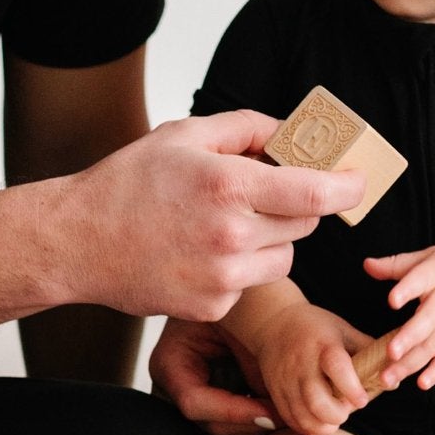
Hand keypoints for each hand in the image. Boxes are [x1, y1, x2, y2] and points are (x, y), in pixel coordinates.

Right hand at [59, 113, 364, 321]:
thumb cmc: (127, 184)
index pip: (317, 194)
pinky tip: (200, 254)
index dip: (348, 187)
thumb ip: (247, 127)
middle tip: (266, 194)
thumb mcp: (185, 134)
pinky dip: (240, 270)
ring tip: (223, 226)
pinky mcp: (213, 307)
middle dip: (297, 207)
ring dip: (271, 240)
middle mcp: (232, 235)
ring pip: (285, 259)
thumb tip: (292, 132)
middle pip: (306, 225)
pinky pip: (251, 285)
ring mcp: (223, 278)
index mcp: (229, 186)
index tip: (358, 181)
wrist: (77, 242)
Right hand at [150, 315, 277, 434]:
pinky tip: (277, 413)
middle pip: (207, 427)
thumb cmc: (238, 307)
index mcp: (170, 362)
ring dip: (254, 432)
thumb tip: (273, 412)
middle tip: (287, 417)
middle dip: (249, 425)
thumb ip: (253, 365)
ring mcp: (191, 405)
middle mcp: (173, 390)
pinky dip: (255, 428)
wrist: (237, 301)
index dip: (234, 413)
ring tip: (285, 415)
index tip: (271, 413)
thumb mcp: (242, 328)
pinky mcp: (211, 412)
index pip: (194, 403)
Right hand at [245, 302, 373, 434]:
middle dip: (336, 415)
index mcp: (323, 345)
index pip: (336, 368)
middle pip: (316, 400)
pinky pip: (290, 419)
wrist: (273, 322)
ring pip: (302, 416)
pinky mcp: (275, 392)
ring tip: (334, 419)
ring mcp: (286, 380)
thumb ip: (369, 351)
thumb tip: (395, 376)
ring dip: (322, 426)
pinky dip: (307, 427)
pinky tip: (318, 421)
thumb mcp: (343, 331)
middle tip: (346, 411)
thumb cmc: (316, 328)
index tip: (362, 401)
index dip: (351, 388)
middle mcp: (302, 364)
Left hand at [363, 243, 434, 391]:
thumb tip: (367, 265)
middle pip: (429, 320)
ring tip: (389, 377)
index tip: (392, 301)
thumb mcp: (429, 256)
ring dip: (412, 362)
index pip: (422, 280)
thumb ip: (396, 264)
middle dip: (409, 338)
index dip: (408, 290)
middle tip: (390, 353)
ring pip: (434, 344)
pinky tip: (422, 383)